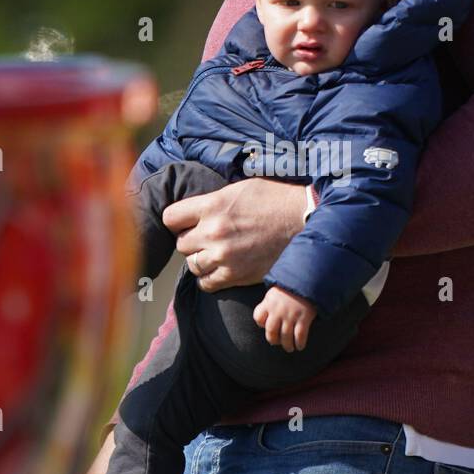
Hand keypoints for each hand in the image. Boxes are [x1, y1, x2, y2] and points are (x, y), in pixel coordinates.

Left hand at [161, 177, 306, 291]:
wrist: (303, 221)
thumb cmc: (274, 200)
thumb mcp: (239, 189)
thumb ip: (213, 201)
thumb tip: (194, 210)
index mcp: (213, 205)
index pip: (170, 217)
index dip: (177, 220)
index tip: (186, 222)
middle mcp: (214, 231)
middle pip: (181, 244)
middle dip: (192, 241)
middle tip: (207, 238)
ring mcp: (224, 256)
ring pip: (192, 265)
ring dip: (201, 260)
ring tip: (216, 253)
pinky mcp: (236, 275)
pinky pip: (206, 284)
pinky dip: (210, 278)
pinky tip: (221, 269)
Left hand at [253, 285, 317, 351]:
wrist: (309, 280)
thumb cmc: (291, 289)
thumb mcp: (275, 292)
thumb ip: (269, 304)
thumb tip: (264, 321)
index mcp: (269, 303)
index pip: (258, 317)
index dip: (261, 323)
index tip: (266, 325)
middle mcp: (278, 310)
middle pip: (271, 331)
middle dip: (273, 340)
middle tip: (278, 343)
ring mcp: (291, 314)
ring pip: (285, 336)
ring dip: (287, 345)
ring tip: (290, 348)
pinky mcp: (304, 317)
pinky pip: (300, 335)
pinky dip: (299, 343)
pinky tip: (300, 346)